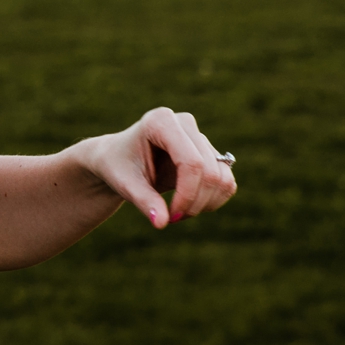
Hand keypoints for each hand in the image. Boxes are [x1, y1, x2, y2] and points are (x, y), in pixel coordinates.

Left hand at [80, 107, 237, 229]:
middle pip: (209, 172)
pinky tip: (190, 206)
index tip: (170, 216)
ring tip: (178, 213)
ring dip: (206, 204)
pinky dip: (213, 201)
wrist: (119, 159)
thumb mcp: (125, 184)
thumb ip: (144, 201)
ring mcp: (199, 136)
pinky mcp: (209, 153)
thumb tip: (161, 223)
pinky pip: (227, 182)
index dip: (187, 194)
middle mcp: (184, 123)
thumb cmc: (117, 167)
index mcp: (160, 121)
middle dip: (195, 203)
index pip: (191, 162)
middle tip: (172, 218)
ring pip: (222, 178)